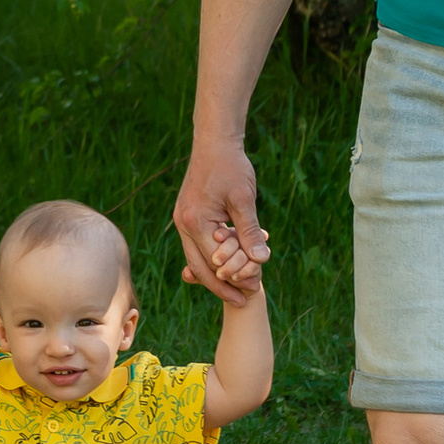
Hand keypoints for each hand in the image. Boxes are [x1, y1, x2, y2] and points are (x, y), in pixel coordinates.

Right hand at [175, 137, 269, 300]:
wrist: (214, 143)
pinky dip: (214, 257)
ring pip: (197, 258)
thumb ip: (249, 230)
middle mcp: (183, 224)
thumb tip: (260, 260)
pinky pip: (198, 245)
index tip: (251, 292)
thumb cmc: (231, 167)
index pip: (213, 263)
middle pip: (199, 268)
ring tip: (240, 286)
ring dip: (218, 274)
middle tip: (243, 300)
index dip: (232, 280)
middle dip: (221, 286)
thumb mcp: (244, 198)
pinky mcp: (188, 216)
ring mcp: (183, 220)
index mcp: (195, 221)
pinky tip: (231, 264)